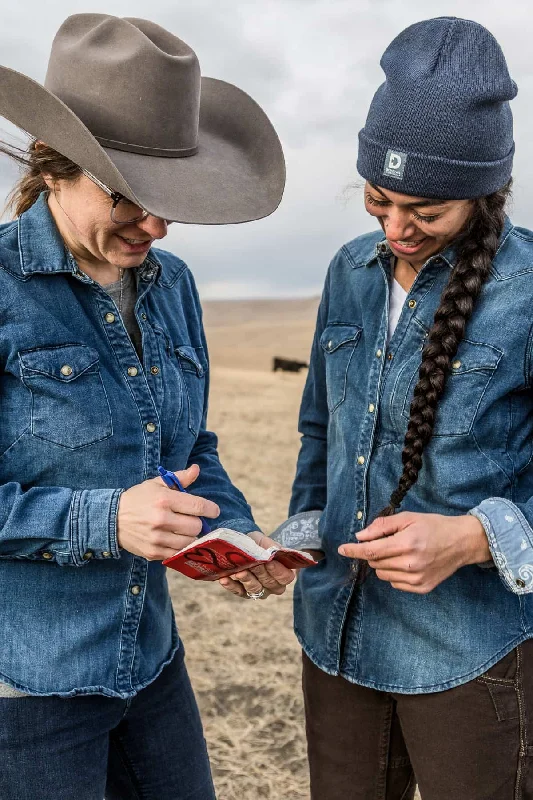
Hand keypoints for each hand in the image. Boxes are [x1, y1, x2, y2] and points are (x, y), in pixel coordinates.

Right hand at [117, 464, 219, 559]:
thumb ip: (179, 478)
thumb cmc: (138, 498)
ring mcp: (157, 538)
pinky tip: (174, 539)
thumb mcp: (156, 484)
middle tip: (192, 519)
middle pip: (196, 527)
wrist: (112, 519)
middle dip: (198, 523)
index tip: (214, 511)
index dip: (210, 509)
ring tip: (183, 530)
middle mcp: (161, 519)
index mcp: (164, 499)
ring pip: (189, 542)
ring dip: (190, 536)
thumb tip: (197, 469)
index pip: (198, 506)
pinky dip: (179, 547)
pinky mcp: (153, 552)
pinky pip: (177, 553)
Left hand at [219, 532, 296, 598]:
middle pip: (269, 583)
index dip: (278, 571)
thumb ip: (271, 547)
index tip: (269, 561)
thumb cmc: (258, 544)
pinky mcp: (243, 592)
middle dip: (260, 572)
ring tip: (239, 573)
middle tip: (253, 564)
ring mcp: (258, 590)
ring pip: (254, 589)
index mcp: (283, 573)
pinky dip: (231, 585)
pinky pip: (238, 591)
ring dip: (246, 580)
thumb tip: (273, 552)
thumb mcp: (265, 541)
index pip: (285, 577)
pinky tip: (224, 579)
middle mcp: (272, 586)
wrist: (242, 544)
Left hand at [338, 512, 489, 593]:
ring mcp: (416, 579)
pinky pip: (395, 584)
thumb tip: (360, 536)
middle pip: (375, 562)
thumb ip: (382, 526)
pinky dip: (394, 573)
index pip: (371, 551)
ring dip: (383, 563)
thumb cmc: (434, 526)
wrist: (462, 542)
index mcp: (406, 544)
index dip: (354, 550)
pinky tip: (407, 563)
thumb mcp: (408, 518)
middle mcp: (410, 564)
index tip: (342, 549)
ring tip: (400, 551)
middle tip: (388, 541)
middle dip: (374, 552)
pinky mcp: (422, 588)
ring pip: (383, 574)